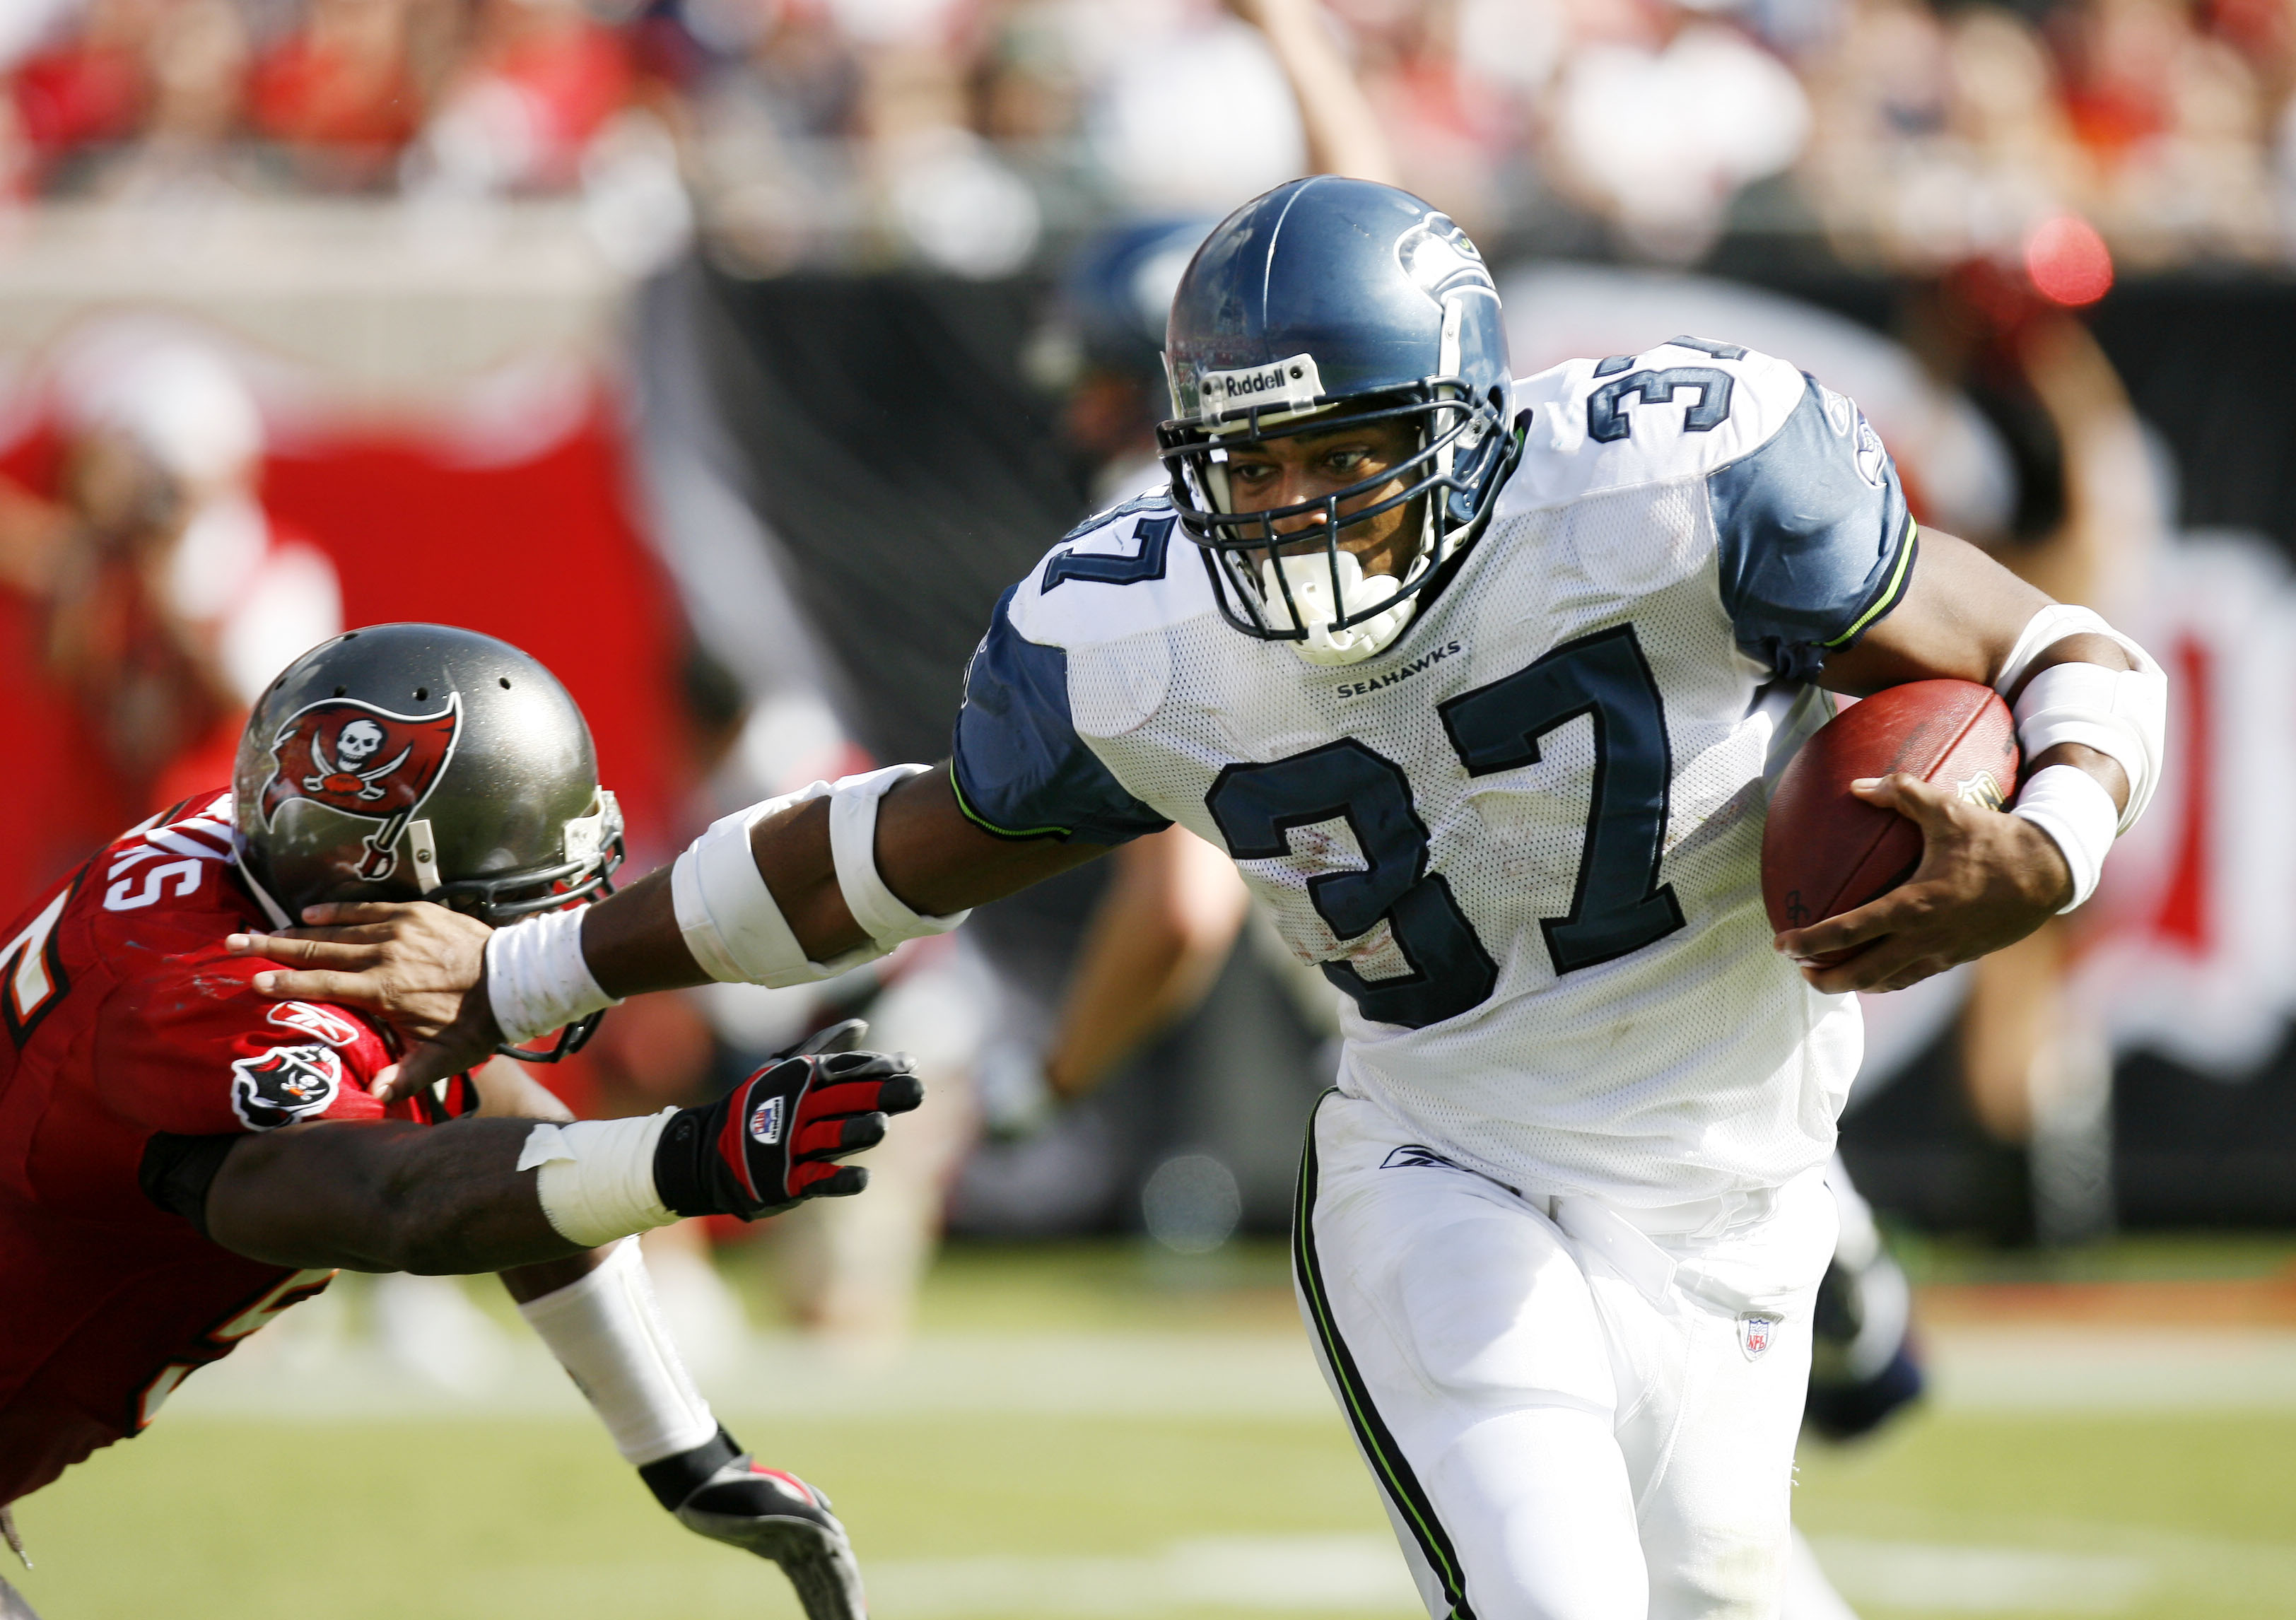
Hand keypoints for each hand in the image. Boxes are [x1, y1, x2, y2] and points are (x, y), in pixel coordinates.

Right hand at [226, 901, 501, 1098]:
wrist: (515, 978)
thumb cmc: (477, 1023)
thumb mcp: (443, 1058)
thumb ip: (406, 1077)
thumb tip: (373, 1099)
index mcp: (383, 990)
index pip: (322, 987)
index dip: (286, 984)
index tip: (252, 982)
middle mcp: (384, 955)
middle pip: (317, 951)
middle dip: (272, 948)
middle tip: (234, 942)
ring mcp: (400, 930)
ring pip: (338, 929)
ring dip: (299, 930)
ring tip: (264, 929)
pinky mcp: (416, 912)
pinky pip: (367, 909)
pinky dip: (338, 910)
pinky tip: (312, 912)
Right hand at [653, 1049, 923, 1220]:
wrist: (707, 1153)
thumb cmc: (756, 1107)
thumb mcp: (782, 1071)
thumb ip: (822, 1048)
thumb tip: (861, 1027)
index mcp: (798, 1079)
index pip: (845, 1069)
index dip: (878, 1066)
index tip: (909, 1064)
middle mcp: (795, 1109)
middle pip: (843, 1099)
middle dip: (880, 1093)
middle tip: (916, 1090)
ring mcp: (789, 1145)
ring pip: (829, 1136)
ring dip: (856, 1130)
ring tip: (882, 1125)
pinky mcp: (785, 1180)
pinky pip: (815, 1180)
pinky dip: (838, 1180)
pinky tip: (863, 1179)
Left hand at [1771, 773, 2071, 993]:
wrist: (2052, 873)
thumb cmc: (1996, 840)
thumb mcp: (1948, 810)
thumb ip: (1900, 793)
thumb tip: (1855, 785)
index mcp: (1914, 905)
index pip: (1849, 931)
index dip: (1810, 942)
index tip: (1781, 945)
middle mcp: (1925, 937)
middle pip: (1862, 973)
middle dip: (1824, 978)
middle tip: (1797, 969)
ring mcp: (1943, 953)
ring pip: (1888, 982)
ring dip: (1853, 983)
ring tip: (1826, 975)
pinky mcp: (1958, 958)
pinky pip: (1913, 977)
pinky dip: (1886, 979)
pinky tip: (1873, 969)